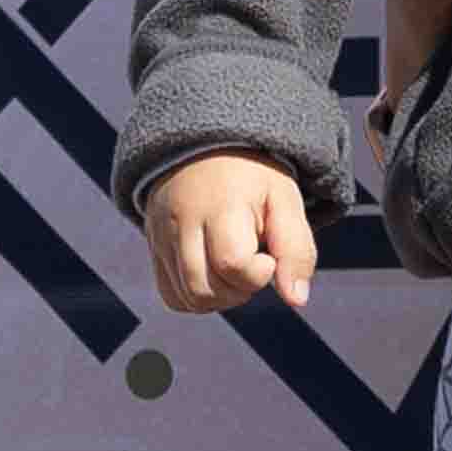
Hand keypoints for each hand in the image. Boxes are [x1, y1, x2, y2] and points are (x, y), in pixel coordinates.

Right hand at [146, 153, 318, 316]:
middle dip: (241, 291)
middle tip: (254, 264)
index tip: (268, 257)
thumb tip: (297, 300)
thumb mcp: (284, 201)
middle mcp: (182, 221)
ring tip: (236, 270)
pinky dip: (198, 299)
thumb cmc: (253, 180)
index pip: (232, 263)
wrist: (206, 150)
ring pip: (188, 298)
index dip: (259, 273)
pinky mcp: (154, 248)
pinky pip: (171, 295)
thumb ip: (296, 249)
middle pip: (205, 289)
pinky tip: (216, 277)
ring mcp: (162, 236)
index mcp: (220, 205)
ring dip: (221, 298)